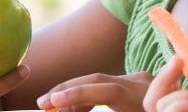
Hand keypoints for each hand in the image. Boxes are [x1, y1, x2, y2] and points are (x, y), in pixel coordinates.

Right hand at [36, 71, 152, 111]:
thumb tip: (70, 111)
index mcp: (144, 96)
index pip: (102, 88)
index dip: (74, 94)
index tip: (49, 103)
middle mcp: (143, 83)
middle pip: (98, 79)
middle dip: (69, 90)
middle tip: (43, 103)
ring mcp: (142, 81)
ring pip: (102, 82)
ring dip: (78, 93)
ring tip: (53, 107)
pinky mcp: (141, 83)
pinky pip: (111, 86)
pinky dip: (93, 95)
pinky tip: (76, 107)